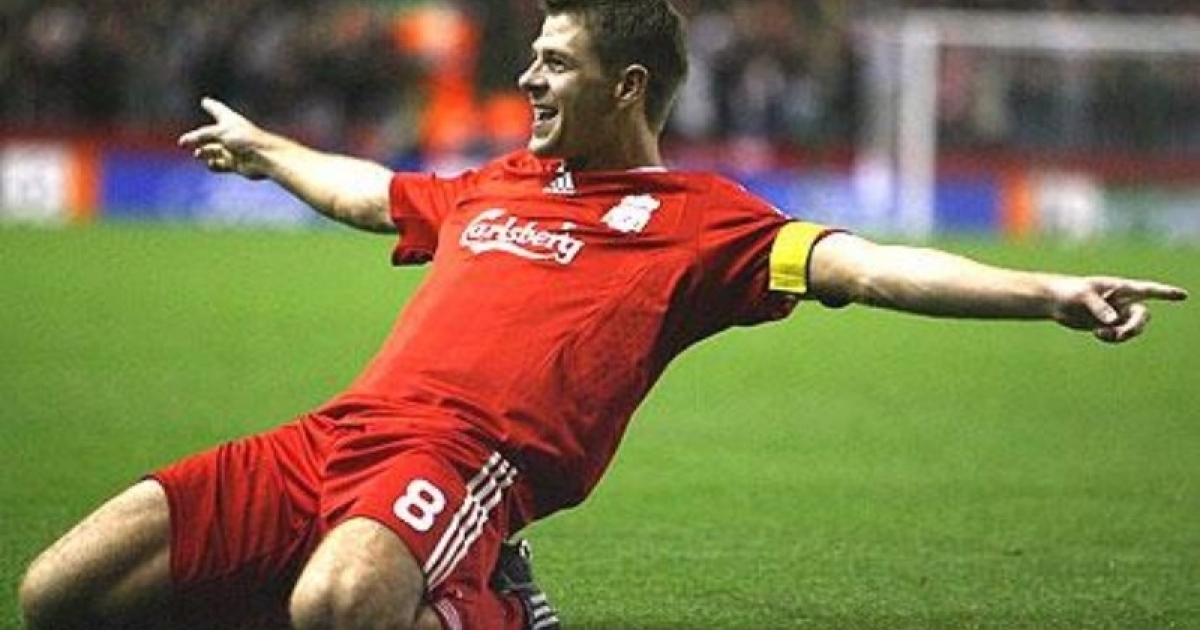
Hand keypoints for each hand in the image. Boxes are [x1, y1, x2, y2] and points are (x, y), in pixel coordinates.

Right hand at [177, 97, 268, 179]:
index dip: (211, 106)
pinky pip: (221, 164)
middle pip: (210, 134)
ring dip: (204, 152)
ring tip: (198, 154)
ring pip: (213, 150)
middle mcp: (231, 134)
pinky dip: (214, 165)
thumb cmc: (244, 139)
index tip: (205, 101)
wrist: (264, 157)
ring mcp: (233, 149)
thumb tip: (184, 142)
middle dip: (197, 138)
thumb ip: (200, 136)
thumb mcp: (219, 133)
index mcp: (229, 121)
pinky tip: (210, 164)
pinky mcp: (236, 163)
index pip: (217, 110)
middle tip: (184, 142)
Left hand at [1050, 276, 1187, 342]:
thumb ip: (1098, 307)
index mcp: (1120, 288)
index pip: (1148, 290)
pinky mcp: (1108, 325)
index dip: (1166, 293)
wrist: (1055, 301)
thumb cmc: (1069, 291)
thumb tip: (1113, 321)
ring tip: (1101, 334)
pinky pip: (1119, 336)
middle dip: (1135, 327)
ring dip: (1121, 335)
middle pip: (1143, 316)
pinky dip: (1111, 338)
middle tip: (1121, 334)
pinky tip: (1097, 334)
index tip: (1183, 295)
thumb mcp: (1082, 296)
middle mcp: (1122, 301)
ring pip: (1132, 329)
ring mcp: (1117, 314)